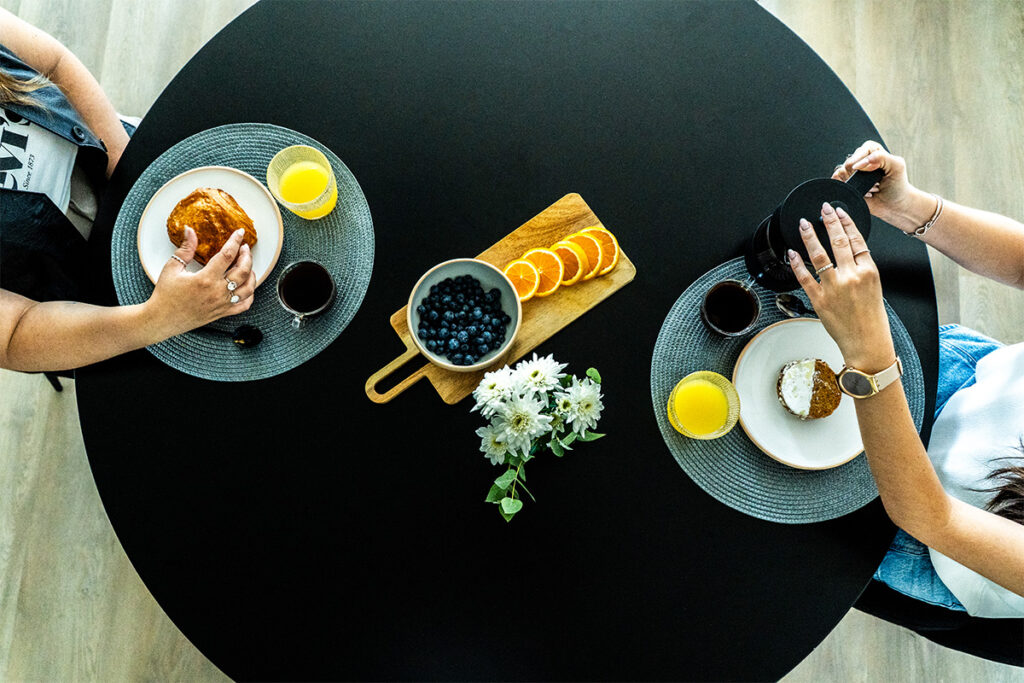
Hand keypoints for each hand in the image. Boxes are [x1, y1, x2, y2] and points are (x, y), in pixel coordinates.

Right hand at [144, 227, 255, 337]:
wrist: (163, 319)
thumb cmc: (166, 295)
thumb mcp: (172, 267)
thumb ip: (185, 248)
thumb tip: (190, 230)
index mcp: (205, 279)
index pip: (227, 255)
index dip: (235, 241)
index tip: (239, 233)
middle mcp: (217, 292)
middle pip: (243, 270)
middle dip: (247, 256)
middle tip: (245, 248)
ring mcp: (222, 304)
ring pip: (248, 288)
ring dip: (252, 274)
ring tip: (248, 265)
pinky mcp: (223, 313)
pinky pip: (244, 305)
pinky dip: (250, 295)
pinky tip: (247, 286)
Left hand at [787, 202, 895, 371]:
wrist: (867, 342)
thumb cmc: (872, 318)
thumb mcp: (875, 287)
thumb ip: (861, 268)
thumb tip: (848, 252)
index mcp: (869, 271)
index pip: (856, 240)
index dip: (846, 223)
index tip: (839, 212)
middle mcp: (852, 276)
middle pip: (838, 242)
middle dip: (829, 221)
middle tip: (822, 208)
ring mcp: (834, 288)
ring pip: (819, 255)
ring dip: (810, 237)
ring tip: (804, 224)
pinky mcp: (820, 300)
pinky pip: (805, 277)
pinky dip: (797, 264)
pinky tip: (792, 253)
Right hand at [832, 140, 915, 223]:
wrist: (894, 205)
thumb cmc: (898, 185)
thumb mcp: (897, 166)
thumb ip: (881, 157)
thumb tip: (860, 163)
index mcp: (873, 151)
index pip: (861, 150)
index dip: (864, 161)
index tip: (872, 170)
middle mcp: (861, 160)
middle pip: (849, 162)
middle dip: (861, 175)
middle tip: (875, 181)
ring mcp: (852, 173)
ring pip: (842, 172)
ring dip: (856, 183)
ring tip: (870, 187)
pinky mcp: (846, 183)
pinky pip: (837, 181)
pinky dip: (848, 188)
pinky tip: (862, 192)